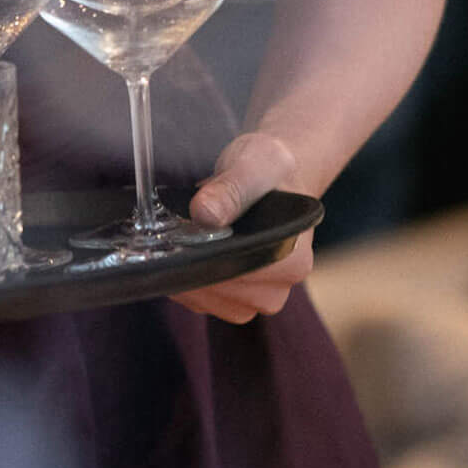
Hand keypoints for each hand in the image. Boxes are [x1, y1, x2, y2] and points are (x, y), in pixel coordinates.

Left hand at [173, 129, 312, 321]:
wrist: (272, 175)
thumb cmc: (268, 169)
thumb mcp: (252, 165)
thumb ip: (231, 189)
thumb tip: (205, 214)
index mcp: (294, 257)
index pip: (241, 274)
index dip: (205, 258)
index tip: (181, 237)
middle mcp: (282, 284)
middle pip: (224, 293)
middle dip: (191, 267)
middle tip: (173, 236)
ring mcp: (260, 296)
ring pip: (210, 303)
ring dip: (184, 276)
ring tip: (178, 242)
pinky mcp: (239, 298)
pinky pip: (203, 303)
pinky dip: (185, 282)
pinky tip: (181, 255)